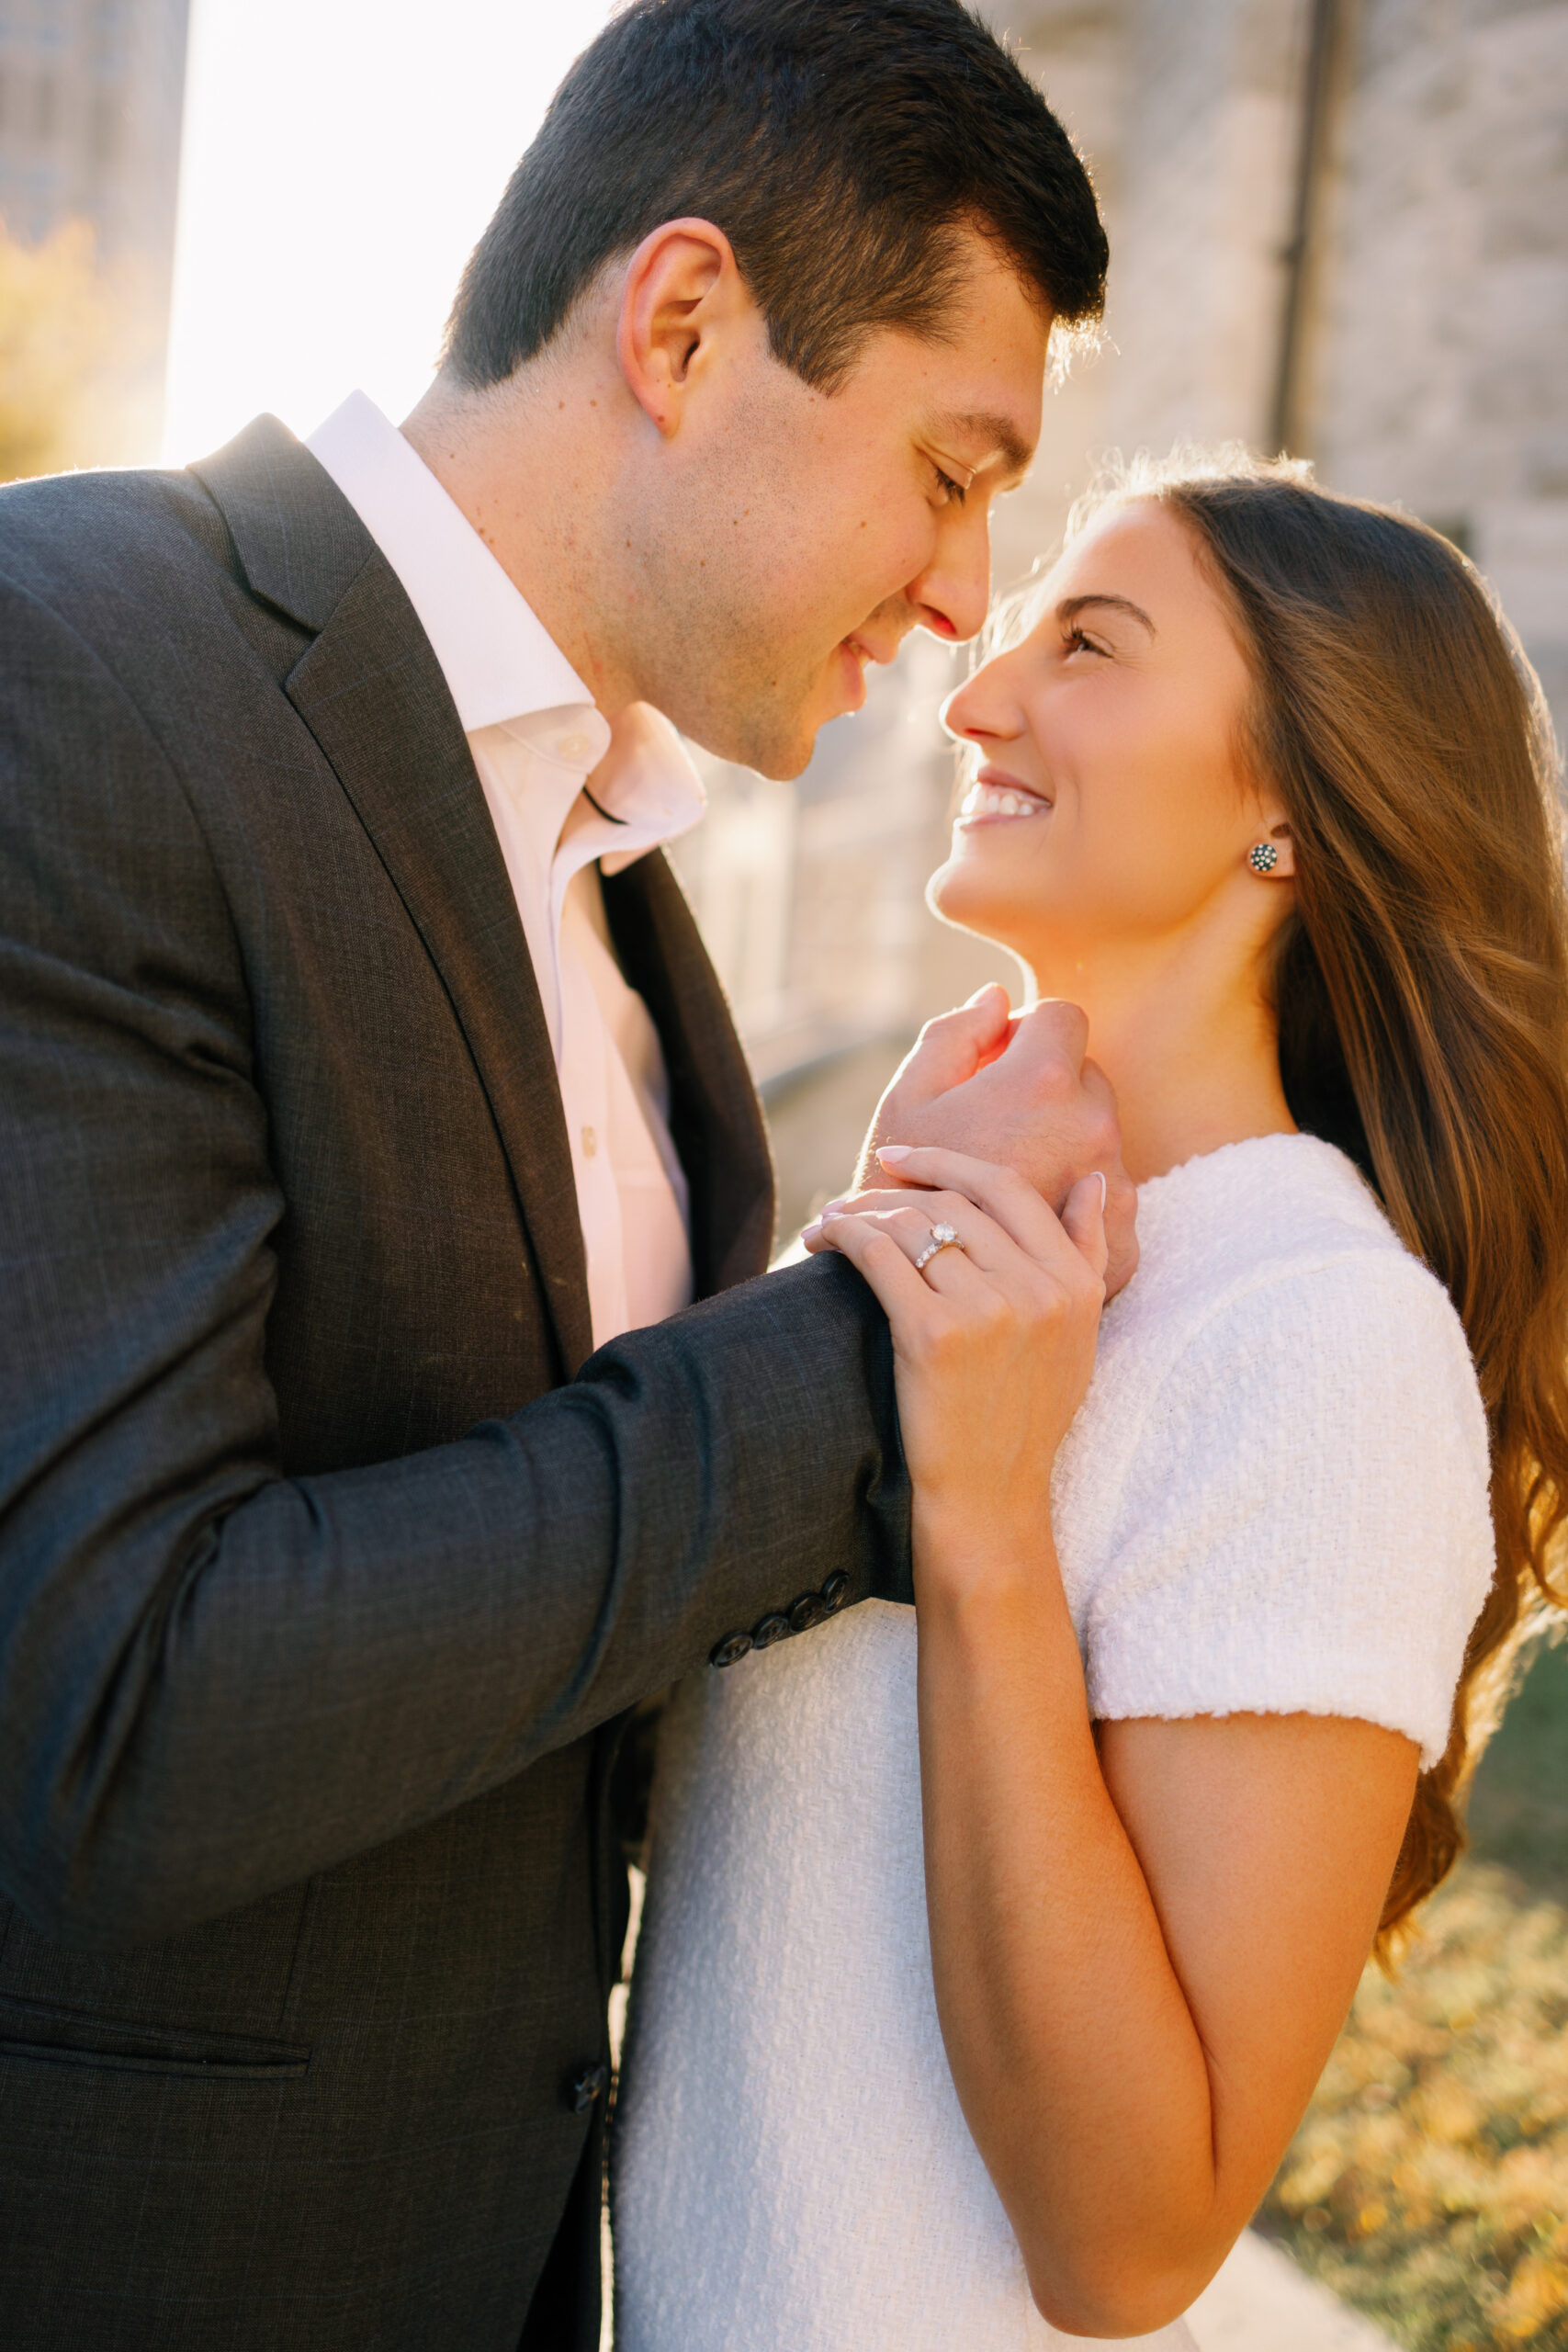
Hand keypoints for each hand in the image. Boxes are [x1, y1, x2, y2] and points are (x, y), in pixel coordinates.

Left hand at [803, 1146, 1106, 1569]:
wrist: (990, 1500)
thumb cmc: (1025, 1420)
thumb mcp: (1078, 1337)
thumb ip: (1088, 1254)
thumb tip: (1095, 1180)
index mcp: (1075, 1284)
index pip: (1008, 1189)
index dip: (948, 1160)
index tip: (900, 1157)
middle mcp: (1039, 1289)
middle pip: (952, 1201)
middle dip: (892, 1190)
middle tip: (854, 1199)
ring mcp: (990, 1310)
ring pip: (911, 1222)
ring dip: (859, 1212)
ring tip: (830, 1222)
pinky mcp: (936, 1335)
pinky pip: (879, 1254)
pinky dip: (842, 1236)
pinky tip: (822, 1240)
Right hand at [855, 986, 1137, 1296]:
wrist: (903, 1295)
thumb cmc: (893, 1190)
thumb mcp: (908, 1099)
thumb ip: (955, 1036)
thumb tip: (998, 999)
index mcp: (1041, 1083)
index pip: (1063, 1018)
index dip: (1025, 1034)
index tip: (995, 1064)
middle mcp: (1092, 1130)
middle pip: (1086, 1079)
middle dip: (1047, 1090)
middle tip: (994, 1128)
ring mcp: (1113, 1193)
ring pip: (1101, 1141)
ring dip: (1065, 1147)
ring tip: (1010, 1184)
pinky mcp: (1118, 1250)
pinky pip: (1110, 1206)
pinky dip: (1080, 1210)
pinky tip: (1031, 1228)